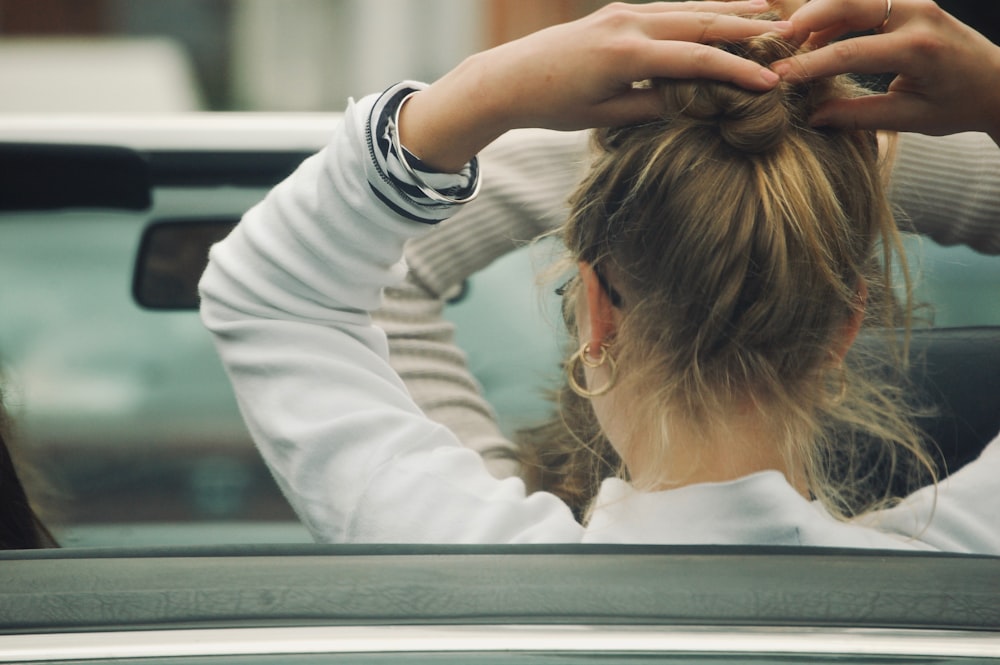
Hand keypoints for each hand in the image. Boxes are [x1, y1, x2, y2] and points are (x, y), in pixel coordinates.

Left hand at [401, 1, 790, 171]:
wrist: (508, 78)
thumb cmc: (554, 105)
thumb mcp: (605, 115)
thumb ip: (652, 105)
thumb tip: (695, 103)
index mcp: (627, 55)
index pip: (696, 60)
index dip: (737, 71)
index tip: (771, 82)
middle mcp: (628, 23)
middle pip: (699, 22)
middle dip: (745, 28)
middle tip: (788, 33)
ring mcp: (622, 12)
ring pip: (686, 8)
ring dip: (727, 9)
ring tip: (766, 11)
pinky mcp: (616, 12)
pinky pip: (667, 8)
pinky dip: (697, 9)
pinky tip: (717, 10)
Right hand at [771, 0, 999, 142]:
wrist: (996, 83)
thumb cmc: (957, 105)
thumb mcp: (909, 118)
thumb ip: (858, 115)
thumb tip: (813, 116)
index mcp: (919, 49)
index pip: (851, 51)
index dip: (809, 65)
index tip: (779, 77)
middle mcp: (918, 15)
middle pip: (849, 2)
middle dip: (807, 18)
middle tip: (778, 42)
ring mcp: (915, 2)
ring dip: (819, 14)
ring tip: (794, 43)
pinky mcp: (910, 2)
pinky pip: (864, 1)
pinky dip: (836, 15)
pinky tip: (817, 38)